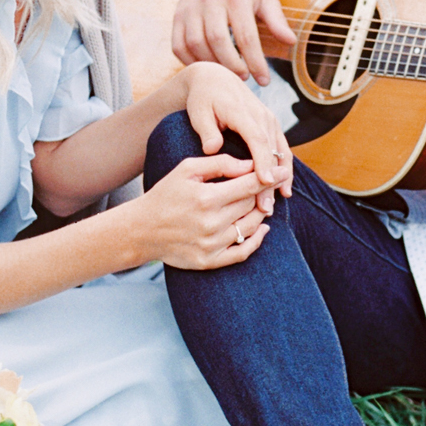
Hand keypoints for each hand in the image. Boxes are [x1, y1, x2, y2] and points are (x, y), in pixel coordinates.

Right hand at [134, 154, 273, 268]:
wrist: (141, 230)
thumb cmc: (165, 195)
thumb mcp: (187, 169)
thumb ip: (219, 164)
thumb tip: (250, 165)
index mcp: (207, 198)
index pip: (250, 186)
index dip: (270, 177)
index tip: (284, 170)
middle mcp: (212, 223)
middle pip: (253, 205)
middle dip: (263, 193)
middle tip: (269, 184)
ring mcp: (212, 245)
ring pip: (251, 226)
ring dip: (261, 213)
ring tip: (262, 203)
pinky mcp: (209, 261)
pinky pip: (243, 252)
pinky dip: (257, 240)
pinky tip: (262, 228)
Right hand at [172, 0, 296, 86]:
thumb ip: (276, 20)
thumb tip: (291, 41)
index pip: (246, 36)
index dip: (255, 62)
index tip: (264, 80)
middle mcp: (210, 1)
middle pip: (218, 40)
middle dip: (232, 65)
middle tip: (244, 77)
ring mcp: (190, 9)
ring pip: (196, 44)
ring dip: (212, 65)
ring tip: (227, 73)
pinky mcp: (177, 17)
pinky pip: (178, 46)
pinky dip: (191, 62)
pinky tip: (207, 66)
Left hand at [178, 60, 293, 209]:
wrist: (215, 80)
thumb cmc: (203, 99)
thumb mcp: (198, 112)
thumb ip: (206, 131)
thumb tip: (212, 148)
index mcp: (242, 112)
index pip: (257, 139)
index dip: (263, 161)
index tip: (265, 182)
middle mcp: (261, 115)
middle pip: (272, 151)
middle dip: (271, 180)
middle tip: (265, 207)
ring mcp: (269, 120)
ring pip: (281, 152)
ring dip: (280, 179)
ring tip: (274, 205)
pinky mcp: (272, 126)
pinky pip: (283, 150)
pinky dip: (285, 170)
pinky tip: (284, 191)